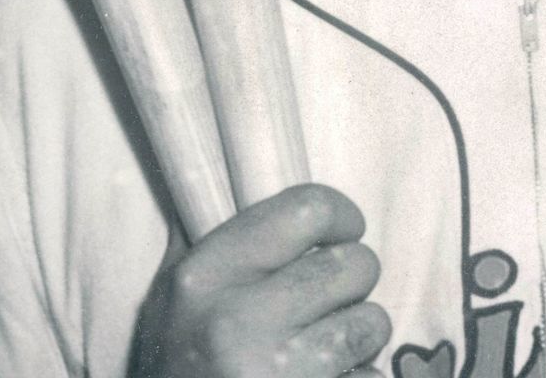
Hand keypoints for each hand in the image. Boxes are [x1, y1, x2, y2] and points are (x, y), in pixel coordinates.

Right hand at [131, 183, 391, 377]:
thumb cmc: (177, 365)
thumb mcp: (174, 297)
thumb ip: (217, 243)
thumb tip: (257, 186)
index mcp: (205, 276)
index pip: (308, 209)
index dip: (340, 216)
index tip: (344, 232)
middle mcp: (238, 322)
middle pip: (354, 264)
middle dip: (353, 283)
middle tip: (327, 302)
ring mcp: (278, 372)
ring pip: (371, 323)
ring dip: (359, 335)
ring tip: (322, 348)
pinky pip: (371, 377)